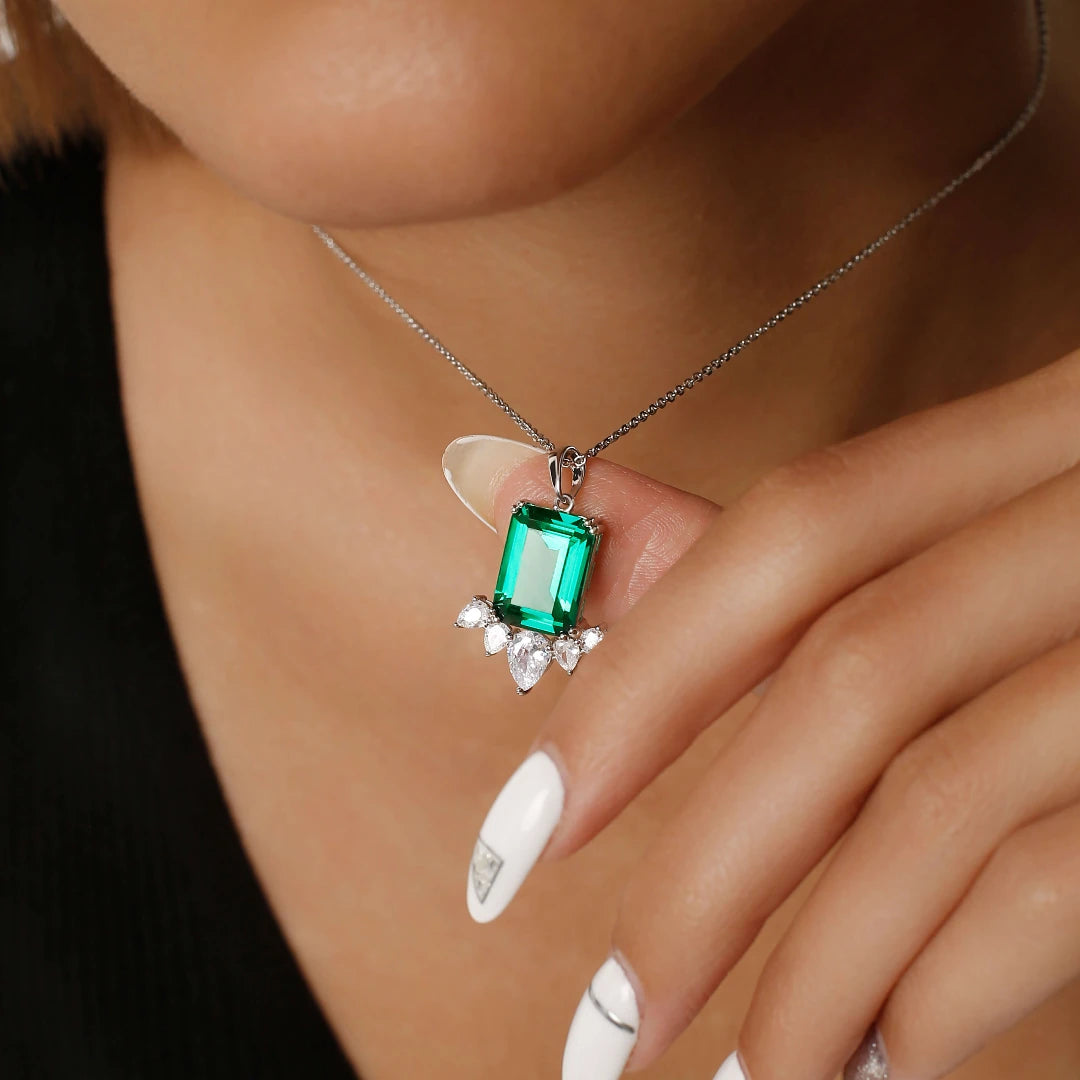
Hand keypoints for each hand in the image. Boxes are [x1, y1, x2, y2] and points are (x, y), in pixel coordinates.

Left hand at [446, 348, 1079, 1079]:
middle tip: (602, 1027)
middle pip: (852, 684)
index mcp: (1017, 439)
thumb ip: (727, 538)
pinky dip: (954, 982)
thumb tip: (513, 487)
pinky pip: (1068, 875)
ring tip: (736, 1078)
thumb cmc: (1074, 571)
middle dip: (709, 875)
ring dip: (820, 967)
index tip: (519, 839)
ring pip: (950, 796)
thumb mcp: (935, 526)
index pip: (789, 534)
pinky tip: (878, 1058)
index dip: (641, 679)